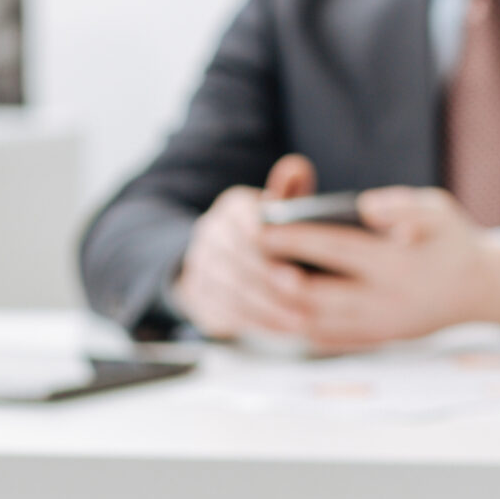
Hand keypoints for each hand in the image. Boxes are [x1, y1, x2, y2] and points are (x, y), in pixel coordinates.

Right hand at [170, 153, 321, 339]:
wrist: (222, 259)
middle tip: (301, 291)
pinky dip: (256, 324)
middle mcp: (210, 234)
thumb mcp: (280, 209)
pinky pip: (224, 312)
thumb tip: (296, 167)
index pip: (245, 220)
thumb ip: (291, 191)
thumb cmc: (270, 233)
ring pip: (230, 288)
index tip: (295, 262)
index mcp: (233, 207)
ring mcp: (199, 266)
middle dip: (270, 278)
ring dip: (267, 307)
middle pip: (237, 258)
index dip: (268, 240)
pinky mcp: (198, 296)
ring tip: (301, 319)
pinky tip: (284, 331)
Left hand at [255, 185, 499, 351]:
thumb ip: (403, 206)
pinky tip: (272, 312)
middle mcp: (384, 301)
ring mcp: (378, 327)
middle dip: (274, 277)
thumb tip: (366, 206)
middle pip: (316, 293)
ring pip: (314, 324)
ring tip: (250, 287)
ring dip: (277, 308)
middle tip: (244, 259)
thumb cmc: (454, 242)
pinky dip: (294, 328)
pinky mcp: (374, 341)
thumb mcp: (438, 210)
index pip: (335, 249)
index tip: (261, 227)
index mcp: (398, 264)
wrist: (482, 292)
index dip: (294, 238)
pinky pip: (323, 340)